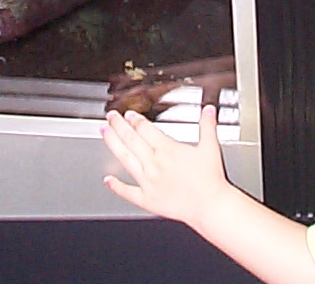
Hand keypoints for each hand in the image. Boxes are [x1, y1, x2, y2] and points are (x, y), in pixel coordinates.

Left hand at [102, 105, 231, 226]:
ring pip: (125, 159)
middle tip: (110, 116)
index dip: (135, 120)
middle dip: (118, 126)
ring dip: (113, 144)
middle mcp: (154, 163)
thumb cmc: (210, 179)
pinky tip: (107, 180)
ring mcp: (148, 181)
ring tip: (104, 133)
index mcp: (167, 149)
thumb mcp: (210, 147)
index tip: (128, 114)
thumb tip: (208, 110)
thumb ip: (207, 126)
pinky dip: (116, 186)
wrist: (209, 205)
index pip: (145, 129)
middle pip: (131, 140)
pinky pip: (128, 192)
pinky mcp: (147, 199)